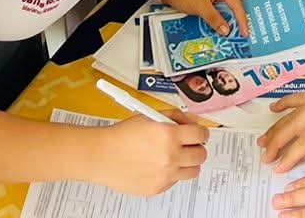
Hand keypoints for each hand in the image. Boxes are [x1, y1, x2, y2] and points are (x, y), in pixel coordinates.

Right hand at [91, 116, 209, 196]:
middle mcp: (170, 157)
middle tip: (189, 145)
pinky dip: (172, 174)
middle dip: (197, 147)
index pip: (201, 135)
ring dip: (188, 163)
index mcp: (169, 135)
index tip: (198, 133)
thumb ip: (176, 117)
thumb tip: (193, 121)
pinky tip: (159, 166)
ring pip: (193, 171)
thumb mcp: (151, 116)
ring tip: (176, 157)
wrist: (102, 155)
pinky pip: (175, 182)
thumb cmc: (122, 135)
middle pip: (201, 155)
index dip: (201, 132)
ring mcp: (164, 175)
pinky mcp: (157, 188)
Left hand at [159, 0, 251, 38]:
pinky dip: (214, 22)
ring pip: (221, 13)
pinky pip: (213, 14)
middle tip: (238, 36)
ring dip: (222, 23)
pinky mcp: (205, 2)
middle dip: (234, 23)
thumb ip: (214, 19)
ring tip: (227, 35)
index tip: (244, 32)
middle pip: (231, 9)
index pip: (237, 5)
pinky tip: (214, 30)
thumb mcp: (200, 6)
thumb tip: (226, 29)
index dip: (242, 20)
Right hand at [259, 75, 304, 171]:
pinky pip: (299, 97)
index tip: (279, 167)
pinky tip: (274, 109)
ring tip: (263, 139)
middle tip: (265, 156)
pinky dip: (285, 103)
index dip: (290, 156)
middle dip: (276, 143)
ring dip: (276, 127)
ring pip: (292, 113)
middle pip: (293, 126)